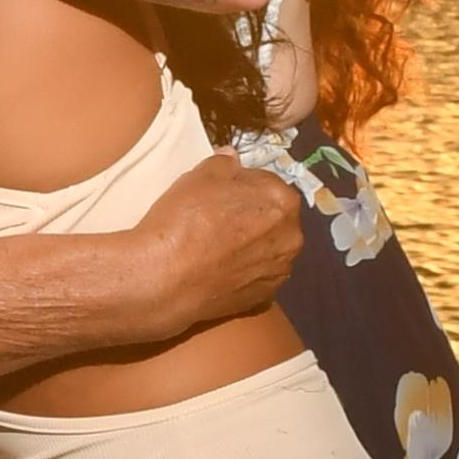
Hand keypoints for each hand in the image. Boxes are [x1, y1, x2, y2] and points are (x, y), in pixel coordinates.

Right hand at [156, 152, 304, 326]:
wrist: (166, 278)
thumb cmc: (185, 219)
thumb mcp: (200, 175)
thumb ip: (224, 163)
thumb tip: (232, 160)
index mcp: (283, 201)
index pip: (267, 183)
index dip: (242, 185)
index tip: (220, 193)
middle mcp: (291, 237)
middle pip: (273, 217)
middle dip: (253, 215)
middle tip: (219, 219)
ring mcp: (280, 271)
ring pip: (268, 248)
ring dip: (251, 244)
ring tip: (218, 247)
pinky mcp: (264, 298)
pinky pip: (258, 276)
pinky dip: (245, 271)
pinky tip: (220, 270)